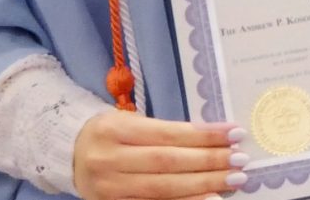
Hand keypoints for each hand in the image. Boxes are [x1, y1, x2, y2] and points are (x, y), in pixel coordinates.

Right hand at [70, 110, 244, 199]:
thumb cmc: (110, 133)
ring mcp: (109, 187)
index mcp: (116, 129)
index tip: (234, 133)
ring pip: (162, 189)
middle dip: (209, 161)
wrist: (69, 154)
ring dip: (202, 186)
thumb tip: (213, 138)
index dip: (204, 136)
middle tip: (239, 160)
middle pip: (168, 163)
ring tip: (232, 181)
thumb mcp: (130, 121)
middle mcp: (109, 159)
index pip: (169, 134)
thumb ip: (165, 132)